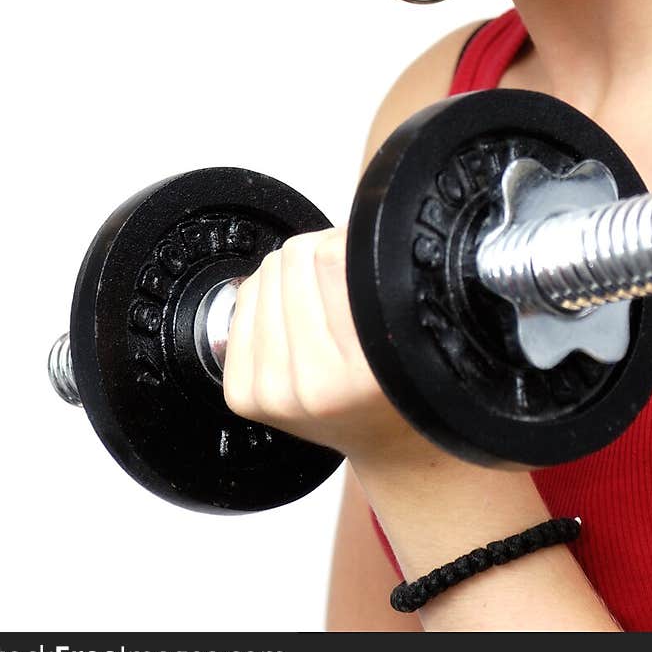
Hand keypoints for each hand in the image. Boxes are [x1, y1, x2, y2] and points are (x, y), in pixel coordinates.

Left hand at [222, 226, 425, 464]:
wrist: (385, 440)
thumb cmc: (402, 376)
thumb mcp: (410, 320)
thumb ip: (379, 269)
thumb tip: (354, 211)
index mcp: (365, 367)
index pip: (333, 255)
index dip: (352, 243)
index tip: (364, 257)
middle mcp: (313, 384)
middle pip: (293, 257)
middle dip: (320, 256)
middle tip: (343, 282)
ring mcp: (273, 392)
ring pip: (264, 274)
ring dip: (292, 276)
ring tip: (321, 303)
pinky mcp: (243, 394)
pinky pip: (241, 300)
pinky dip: (265, 297)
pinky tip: (293, 318)